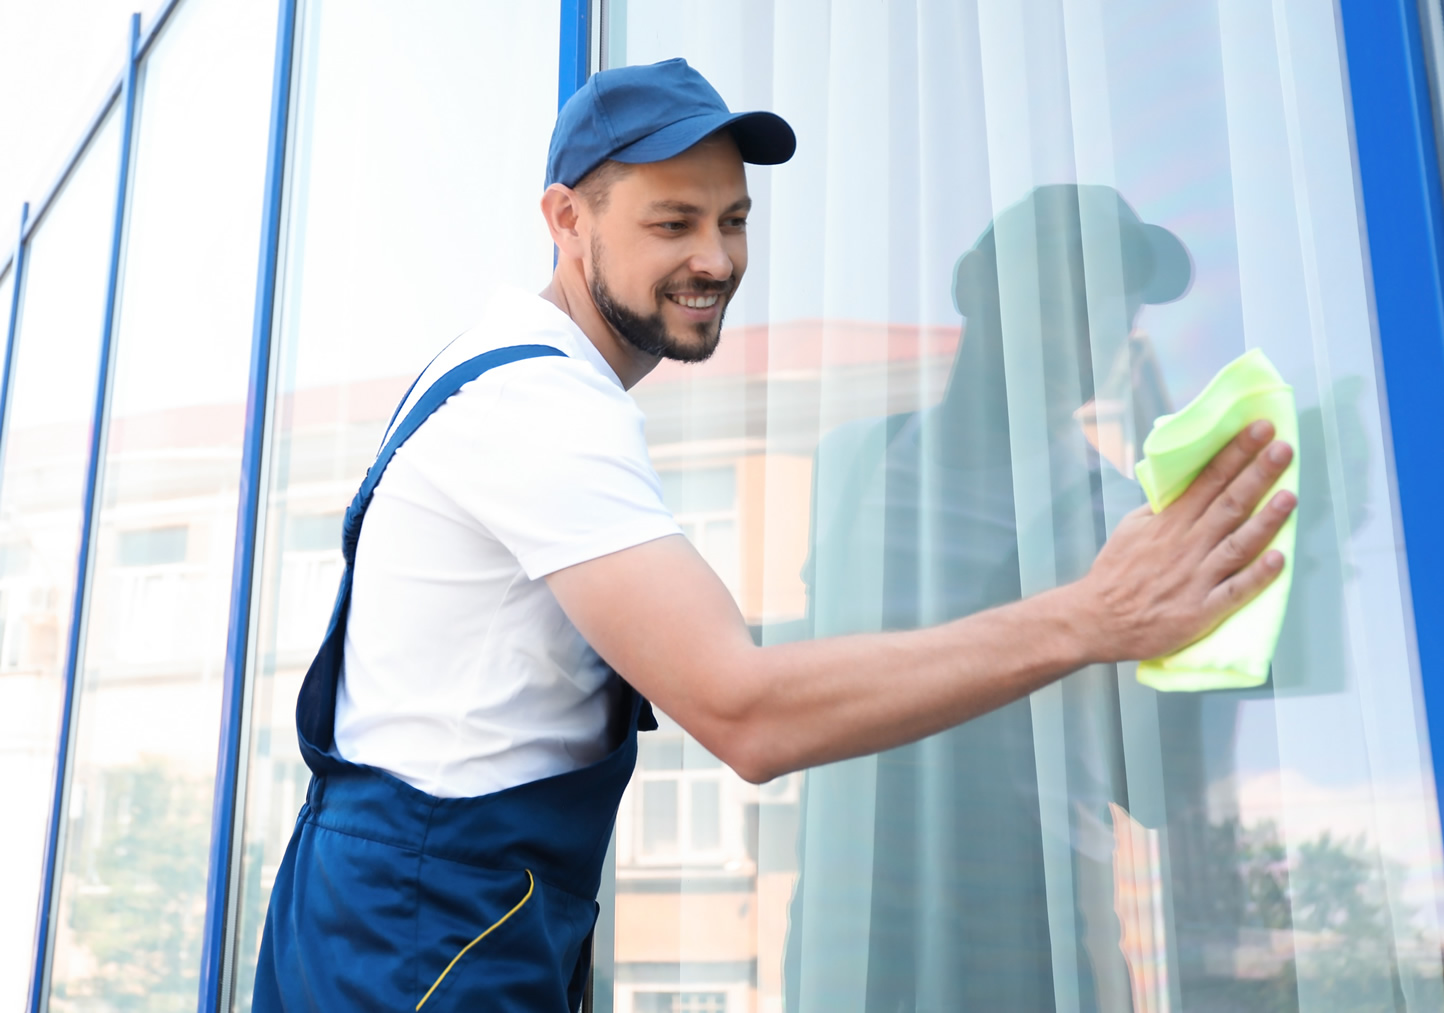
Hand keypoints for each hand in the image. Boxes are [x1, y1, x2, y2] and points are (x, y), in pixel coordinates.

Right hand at [1071, 419, 1295, 663]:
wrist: (1097, 620)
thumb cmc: (1115, 574)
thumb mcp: (1131, 529)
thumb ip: (1162, 509)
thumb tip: (1186, 486)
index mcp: (1169, 522)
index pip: (1208, 480)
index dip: (1235, 453)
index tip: (1259, 430)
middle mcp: (1186, 544)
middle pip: (1228, 504)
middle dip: (1257, 474)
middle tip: (1283, 448)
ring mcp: (1196, 577)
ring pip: (1238, 544)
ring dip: (1265, 520)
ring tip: (1289, 496)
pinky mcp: (1202, 610)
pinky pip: (1235, 591)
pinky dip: (1257, 576)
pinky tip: (1279, 559)